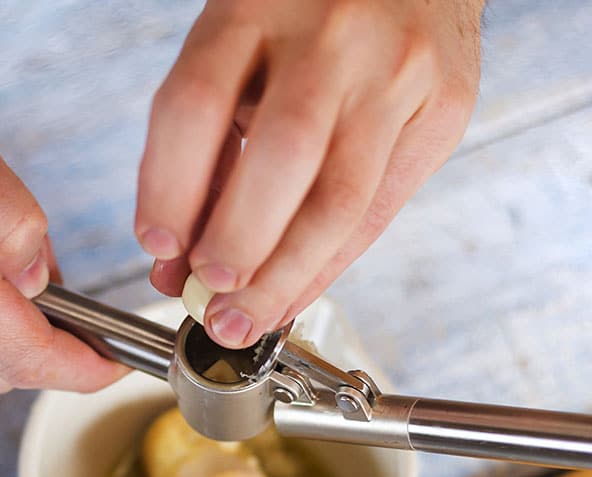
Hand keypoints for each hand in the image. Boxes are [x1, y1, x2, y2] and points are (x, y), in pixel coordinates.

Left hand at [136, 0, 482, 347]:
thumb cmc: (303, 17)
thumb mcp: (237, 51)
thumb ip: (204, 145)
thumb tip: (173, 260)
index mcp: (254, 5)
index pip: (195, 106)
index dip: (168, 189)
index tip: (158, 247)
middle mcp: (331, 36)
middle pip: (279, 157)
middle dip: (237, 245)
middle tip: (207, 299)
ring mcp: (396, 72)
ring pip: (339, 199)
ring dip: (283, 276)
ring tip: (244, 320)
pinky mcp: (443, 110)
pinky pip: (378, 209)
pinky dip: (327, 265)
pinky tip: (292, 295)